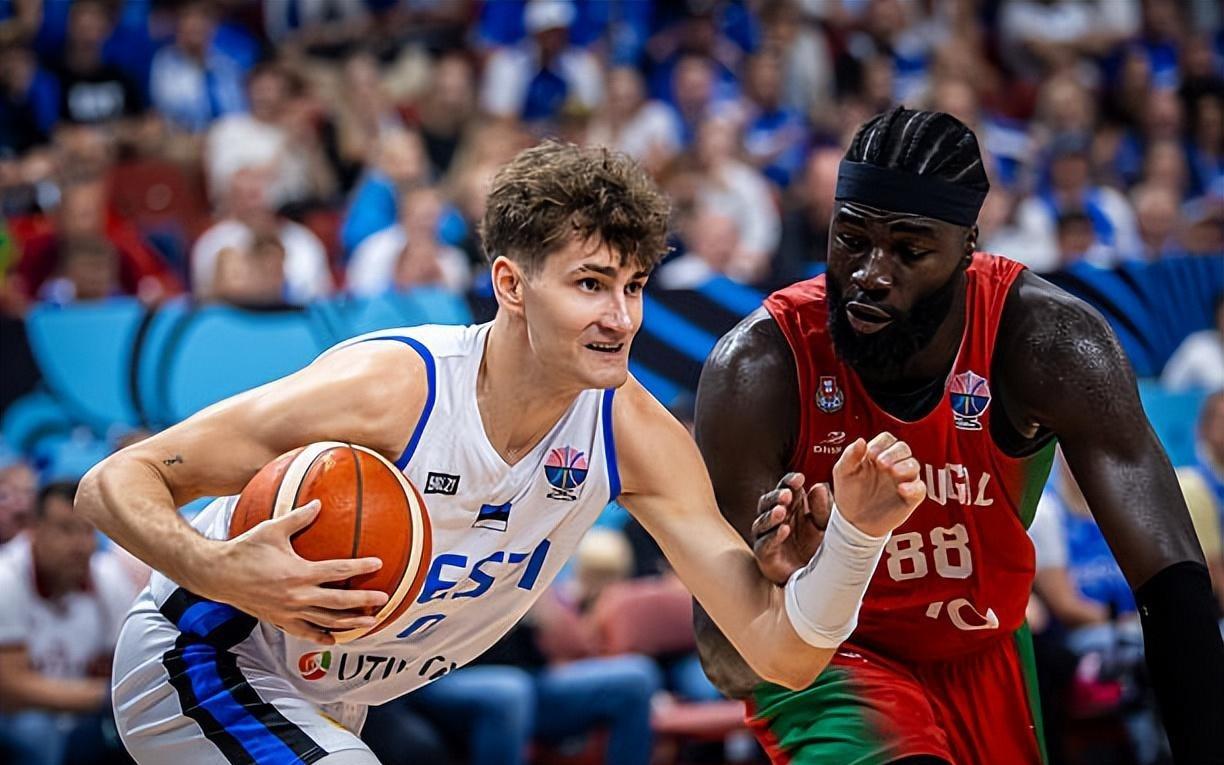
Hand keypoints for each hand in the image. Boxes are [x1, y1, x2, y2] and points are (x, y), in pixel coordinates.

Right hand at [206, 500, 389, 643]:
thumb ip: (299, 517)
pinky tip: (334, 639)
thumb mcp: (272, 529)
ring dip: (349, 622)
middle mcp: (297, 596)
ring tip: (370, 622)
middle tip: (383, 599)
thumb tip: (319, 503)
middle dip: (363, 601)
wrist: (217, 575)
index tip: (378, 564)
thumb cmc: (244, 549)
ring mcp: (288, 611)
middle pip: (338, 601)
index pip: (337, 570)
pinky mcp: (279, 620)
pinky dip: (321, 636)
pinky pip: (304, 632)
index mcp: (298, 573)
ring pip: (326, 621)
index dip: (360, 567)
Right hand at [751, 473, 830, 583]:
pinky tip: (784, 530)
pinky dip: (773, 536)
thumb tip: (817, 486)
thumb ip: (822, 508)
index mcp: (792, 507)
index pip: (785, 488)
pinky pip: (764, 544)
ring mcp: (768, 536)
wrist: (820, 580)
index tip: (799, 478)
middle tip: (786, 494)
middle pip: (767, 502)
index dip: (789, 482)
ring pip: (761, 521)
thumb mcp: (827, 526)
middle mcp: (776, 519)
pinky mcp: (765, 555)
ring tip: (781, 510)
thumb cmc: (821, 547)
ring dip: (770, 515)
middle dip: (775, 496)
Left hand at [832, 432, 925, 537]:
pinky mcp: (910, 497)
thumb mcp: (843, 472)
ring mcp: (903, 480)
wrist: (852, 520)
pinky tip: (902, 489)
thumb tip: (861, 441)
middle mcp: (893, 464)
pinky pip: (920, 489)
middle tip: (881, 463)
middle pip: (903, 448)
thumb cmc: (849, 492)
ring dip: (905, 466)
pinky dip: (914, 487)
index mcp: (877, 454)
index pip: (887, 439)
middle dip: (893, 453)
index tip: (870, 453)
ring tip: (892, 472)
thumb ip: (850, 455)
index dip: (880, 444)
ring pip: (914, 465)